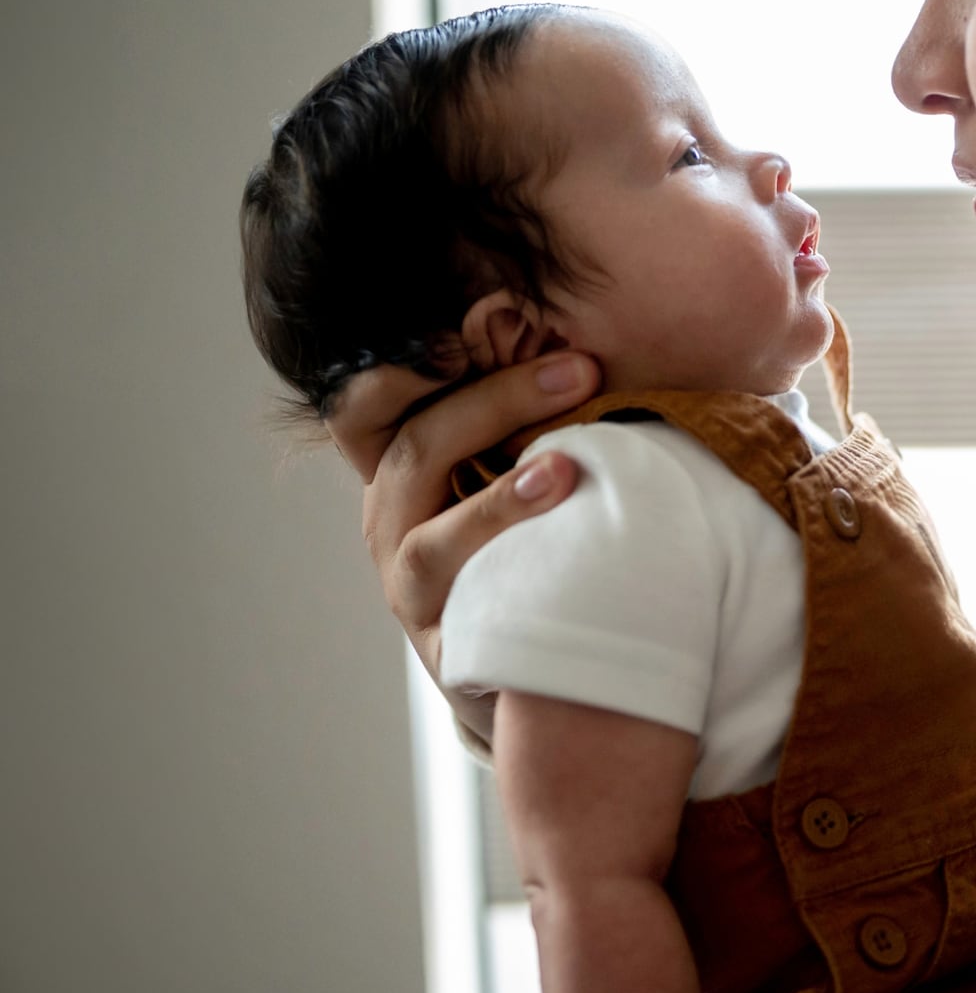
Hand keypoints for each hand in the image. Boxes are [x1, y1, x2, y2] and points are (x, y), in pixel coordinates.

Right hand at [325, 352, 601, 737]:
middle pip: (417, 447)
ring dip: (501, 502)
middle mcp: (392, 523)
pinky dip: (516, 583)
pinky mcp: (446, 647)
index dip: (405, 364)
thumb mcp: (510, 474)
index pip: (371, 404)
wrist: (528, 668)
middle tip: (580, 370)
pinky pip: (472, 612)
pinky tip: (564, 560)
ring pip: (433, 541)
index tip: (472, 324)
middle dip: (498, 401)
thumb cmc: (530, 545)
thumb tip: (588, 348)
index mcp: (403, 469)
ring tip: (565, 470)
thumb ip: (523, 421)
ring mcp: (411, 590)